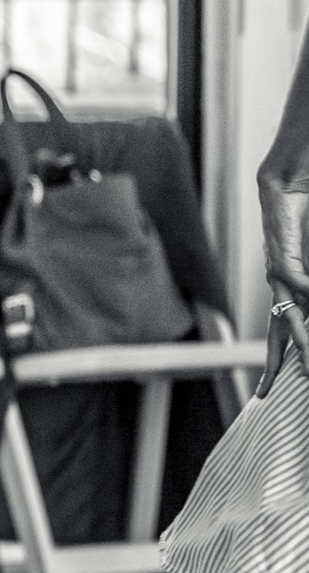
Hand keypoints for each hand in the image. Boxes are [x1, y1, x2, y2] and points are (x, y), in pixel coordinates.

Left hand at [257, 170, 308, 392]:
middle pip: (278, 330)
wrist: (288, 179)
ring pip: (288, 312)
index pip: (285, 328)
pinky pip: (297, 280)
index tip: (273, 384)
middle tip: (267, 394)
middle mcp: (279, 282)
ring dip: (301, 339)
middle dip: (277, 363)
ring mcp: (278, 267)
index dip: (282, 355)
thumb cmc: (306, 212)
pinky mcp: (281, 249)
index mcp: (288, 285)